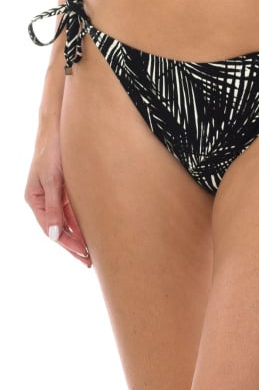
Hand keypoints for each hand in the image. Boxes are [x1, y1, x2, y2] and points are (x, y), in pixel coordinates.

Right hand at [25, 128, 90, 267]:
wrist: (59, 128)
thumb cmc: (53, 151)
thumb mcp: (53, 180)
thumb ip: (55, 207)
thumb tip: (56, 235)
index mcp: (35, 198)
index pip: (51, 229)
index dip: (67, 243)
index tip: (82, 255)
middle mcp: (44, 199)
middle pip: (59, 228)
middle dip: (73, 245)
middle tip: (89, 261)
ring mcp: (55, 194)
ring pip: (67, 221)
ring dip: (78, 236)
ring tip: (92, 252)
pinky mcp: (65, 189)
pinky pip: (72, 211)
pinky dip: (80, 223)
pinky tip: (90, 232)